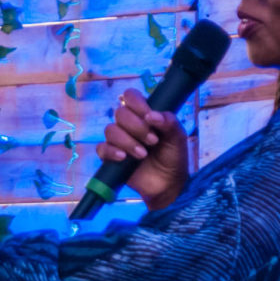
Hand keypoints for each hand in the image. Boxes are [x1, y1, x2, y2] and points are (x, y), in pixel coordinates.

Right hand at [103, 89, 190, 209]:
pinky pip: (102, 148)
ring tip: (143, 154)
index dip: (137, 103)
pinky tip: (124, 158)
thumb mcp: (177, 137)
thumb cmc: (173, 157)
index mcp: (144, 114)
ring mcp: (119, 140)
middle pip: (120, 113)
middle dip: (137, 127)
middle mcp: (129, 124)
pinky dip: (112, 151)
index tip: (149, 117)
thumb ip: (169, 122)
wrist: (169, 184)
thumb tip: (151, 115)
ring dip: (128, 141)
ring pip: (110, 130)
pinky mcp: (111, 157)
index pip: (130, 96)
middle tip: (153, 141)